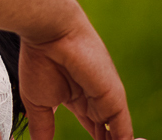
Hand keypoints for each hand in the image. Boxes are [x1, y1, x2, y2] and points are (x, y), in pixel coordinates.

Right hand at [19, 21, 138, 139]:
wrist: (49, 32)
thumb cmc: (39, 61)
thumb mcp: (38, 104)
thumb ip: (43, 129)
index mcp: (80, 100)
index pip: (95, 132)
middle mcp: (97, 102)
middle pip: (107, 138)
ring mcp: (107, 102)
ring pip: (116, 139)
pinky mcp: (114, 102)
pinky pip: (123, 135)